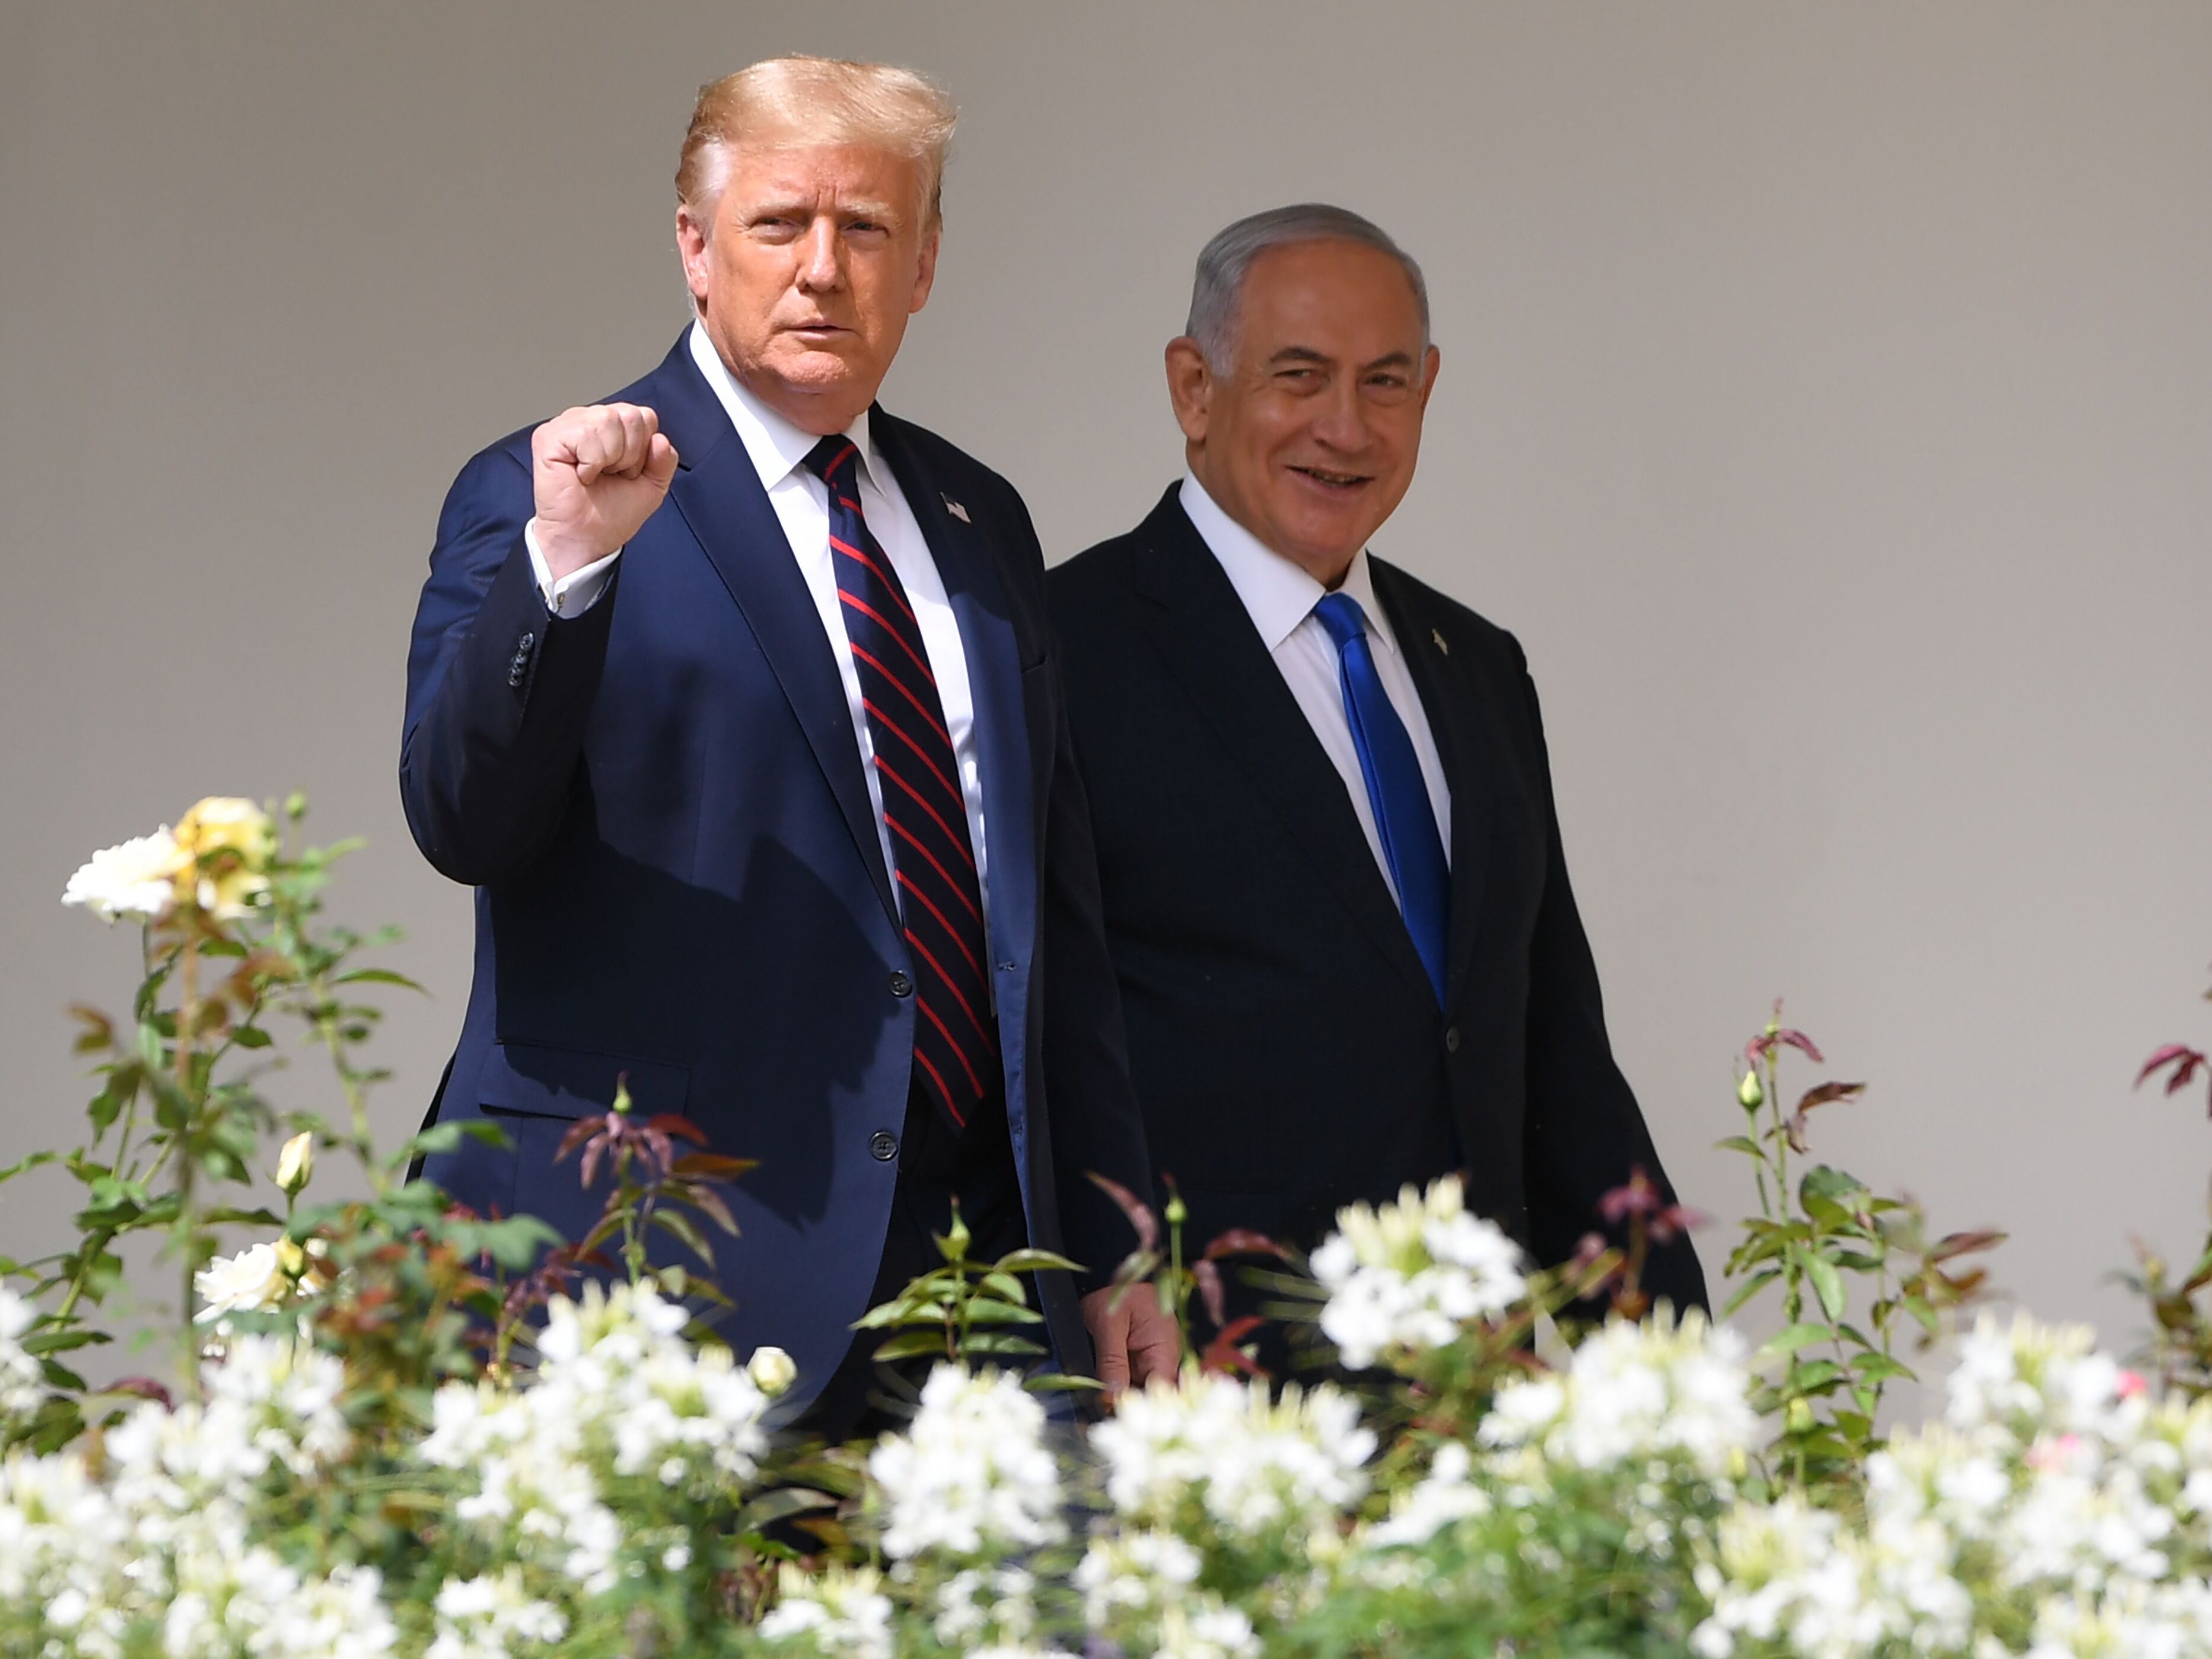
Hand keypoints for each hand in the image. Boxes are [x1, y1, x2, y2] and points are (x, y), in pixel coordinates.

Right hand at [530, 403, 677, 579]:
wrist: (586, 538)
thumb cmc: (611, 513)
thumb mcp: (652, 486)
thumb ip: (665, 461)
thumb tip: (660, 439)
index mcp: (612, 426)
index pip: (645, 416)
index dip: (643, 449)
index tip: (627, 473)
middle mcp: (589, 419)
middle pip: (631, 415)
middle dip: (629, 455)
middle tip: (610, 475)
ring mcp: (567, 424)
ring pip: (609, 420)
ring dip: (609, 458)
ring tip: (595, 475)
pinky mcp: (548, 436)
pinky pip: (585, 434)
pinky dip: (591, 462)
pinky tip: (580, 475)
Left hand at [1080, 1282, 1180, 1400]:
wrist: (1107, 1276)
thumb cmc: (1114, 1292)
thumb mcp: (1109, 1323)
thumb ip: (1112, 1360)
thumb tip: (1114, 1396)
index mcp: (1165, 1347)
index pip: (1163, 1388)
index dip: (1143, 1405)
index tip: (1116, 1413)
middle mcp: (1162, 1359)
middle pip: (1151, 1395)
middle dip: (1127, 1405)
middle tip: (1101, 1411)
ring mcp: (1150, 1363)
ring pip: (1138, 1392)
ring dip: (1119, 1399)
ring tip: (1097, 1404)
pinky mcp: (1137, 1364)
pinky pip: (1129, 1384)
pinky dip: (1115, 1390)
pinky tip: (1099, 1396)